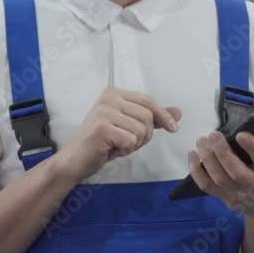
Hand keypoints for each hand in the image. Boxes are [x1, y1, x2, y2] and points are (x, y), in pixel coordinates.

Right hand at [56, 87, 180, 181]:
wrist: (75, 159)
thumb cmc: (103, 142)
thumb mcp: (130, 126)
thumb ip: (153, 118)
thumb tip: (178, 112)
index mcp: (115, 93)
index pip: (149, 100)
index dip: (163, 115)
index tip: (174, 129)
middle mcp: (109, 98)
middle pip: (148, 116)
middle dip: (145, 135)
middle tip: (128, 142)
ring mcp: (104, 111)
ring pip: (141, 130)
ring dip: (134, 144)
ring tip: (118, 145)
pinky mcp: (102, 128)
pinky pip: (131, 141)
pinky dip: (125, 150)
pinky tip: (111, 149)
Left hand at [188, 128, 253, 220]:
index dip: (253, 148)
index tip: (241, 134)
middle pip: (237, 173)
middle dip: (223, 153)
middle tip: (212, 134)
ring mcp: (240, 195)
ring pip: (220, 179)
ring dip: (208, 159)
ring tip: (202, 140)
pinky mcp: (226, 198)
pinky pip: (207, 187)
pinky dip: (197, 172)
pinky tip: (193, 155)